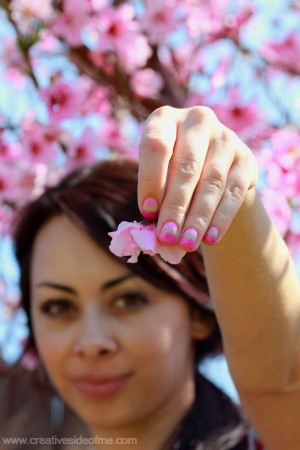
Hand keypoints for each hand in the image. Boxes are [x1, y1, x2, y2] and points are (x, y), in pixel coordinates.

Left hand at [138, 106, 257, 249]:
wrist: (209, 164)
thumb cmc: (171, 172)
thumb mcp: (158, 175)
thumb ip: (154, 198)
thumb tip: (157, 236)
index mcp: (165, 119)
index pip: (157, 146)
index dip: (151, 180)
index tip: (147, 212)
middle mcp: (197, 121)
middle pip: (186, 168)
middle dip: (175, 207)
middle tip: (167, 237)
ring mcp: (225, 138)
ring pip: (211, 183)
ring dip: (198, 218)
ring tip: (187, 244)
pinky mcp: (246, 159)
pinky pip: (233, 193)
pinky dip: (221, 219)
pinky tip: (210, 239)